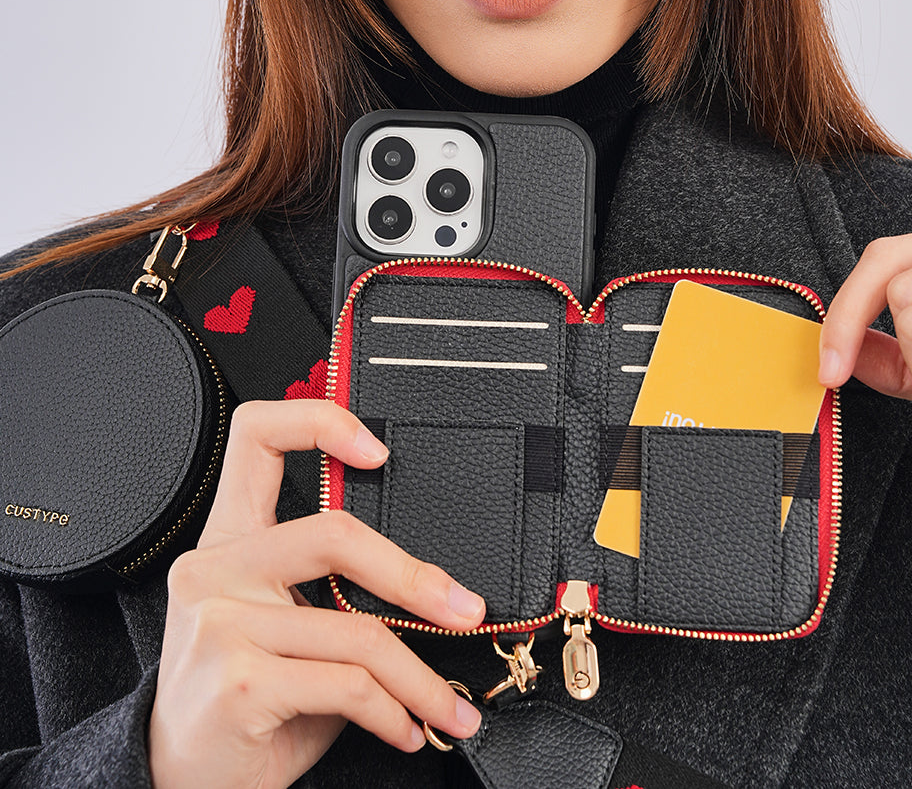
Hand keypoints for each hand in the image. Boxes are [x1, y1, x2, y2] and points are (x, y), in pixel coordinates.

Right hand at [149, 400, 484, 788]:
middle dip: (415, 579)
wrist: (184, 784)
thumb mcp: (284, 630)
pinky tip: (405, 729)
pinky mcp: (239, 683)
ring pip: (356, 629)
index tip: (379, 451)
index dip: (321, 422)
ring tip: (447, 705)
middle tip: (464, 610)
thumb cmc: (246, 705)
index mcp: (228, 539)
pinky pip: (347, 685)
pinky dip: (392, 712)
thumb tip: (434, 588)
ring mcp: (220, 623)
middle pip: (334, 533)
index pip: (257, 434)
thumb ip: (333, 591)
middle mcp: (215, 568)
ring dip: (420, 677)